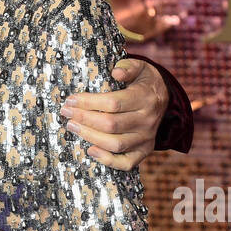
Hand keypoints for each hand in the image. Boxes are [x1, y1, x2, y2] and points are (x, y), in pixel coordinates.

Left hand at [60, 56, 172, 170]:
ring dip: (90, 137)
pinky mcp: (144, 150)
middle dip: (84, 119)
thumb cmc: (143, 81)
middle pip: (111, 125)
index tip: (71, 100)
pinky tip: (91, 150)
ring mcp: (146, 138)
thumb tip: (115, 73)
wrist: (163, 97)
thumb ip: (128, 67)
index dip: (88, 102)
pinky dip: (107, 160)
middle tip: (66, 112)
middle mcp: (147, 120)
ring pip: (115, 144)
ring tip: (72, 126)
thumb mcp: (139, 67)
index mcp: (145, 98)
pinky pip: (126, 163)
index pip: (113, 103)